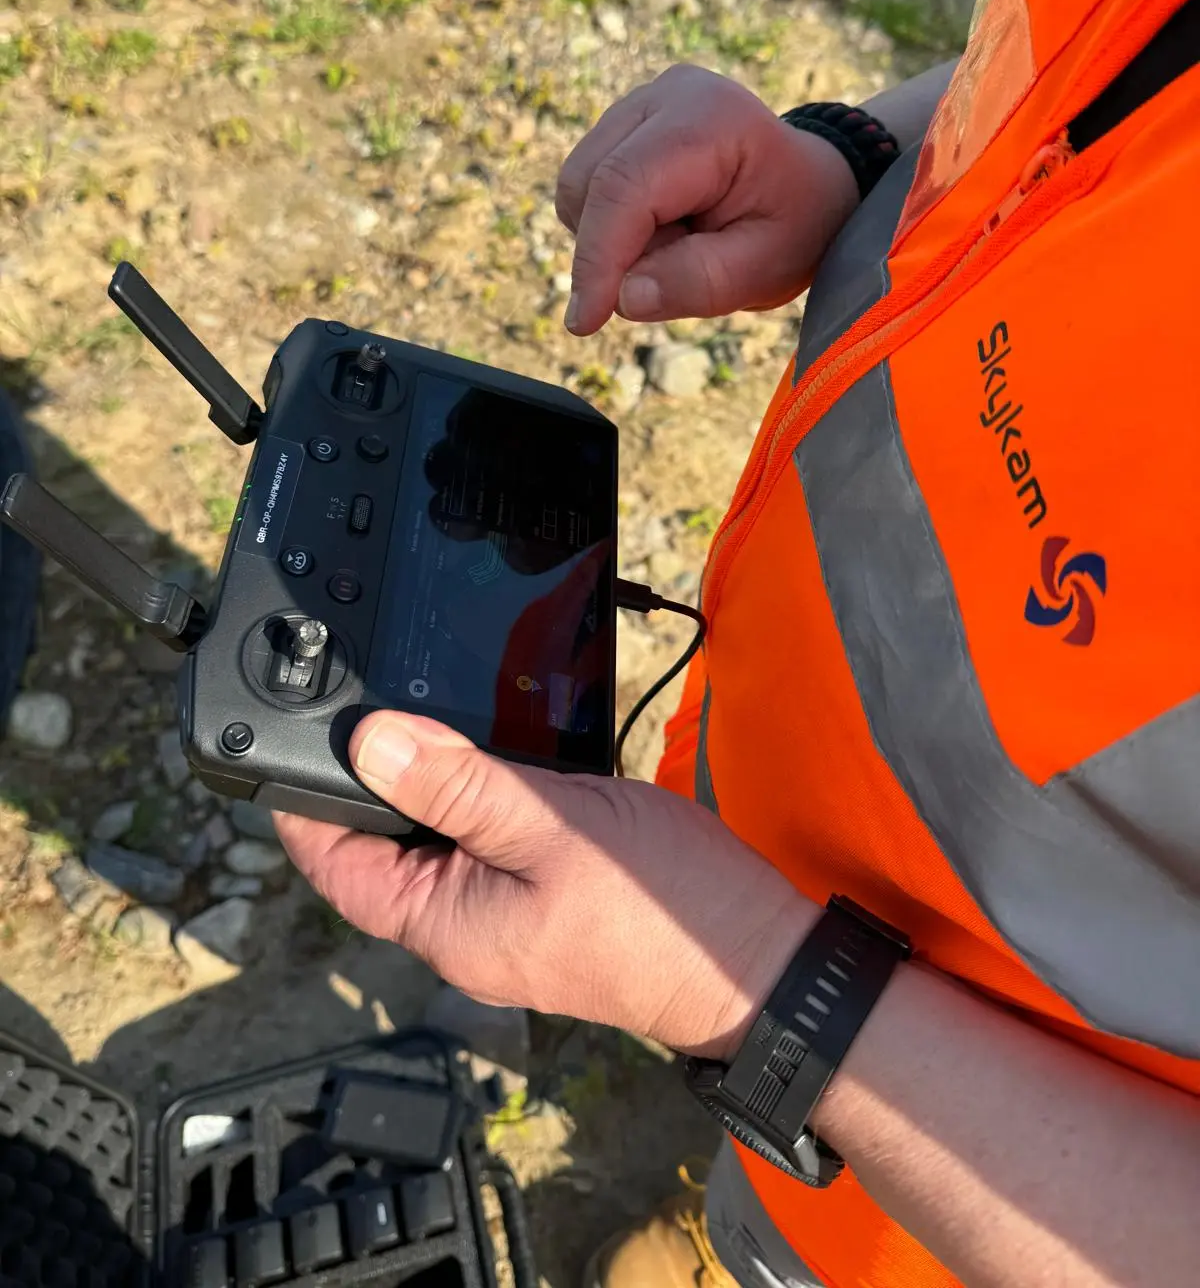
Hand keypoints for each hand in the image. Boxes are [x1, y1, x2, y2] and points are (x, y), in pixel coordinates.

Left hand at [275, 712, 812, 1056]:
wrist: (759, 965)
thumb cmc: (662, 909)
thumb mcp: (551, 826)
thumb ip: (458, 786)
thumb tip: (370, 744)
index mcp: (446, 925)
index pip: (337, 868)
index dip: (304, 805)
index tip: (287, 740)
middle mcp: (465, 934)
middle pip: (382, 857)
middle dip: (363, 787)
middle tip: (357, 709)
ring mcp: (509, 924)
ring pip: (437, 849)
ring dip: (424, 790)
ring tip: (420, 722)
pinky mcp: (550, 906)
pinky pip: (487, 852)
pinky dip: (478, 803)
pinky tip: (498, 760)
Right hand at [556, 64, 859, 334]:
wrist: (809, 187)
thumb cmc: (795, 224)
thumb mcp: (766, 266)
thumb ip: (700, 282)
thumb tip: (625, 297)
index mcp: (709, 119)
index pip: (623, 187)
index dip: (597, 257)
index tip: (585, 322)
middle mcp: (665, 96)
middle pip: (587, 185)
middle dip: (612, 251)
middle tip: (681, 266)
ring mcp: (638, 105)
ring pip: (577, 188)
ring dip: (612, 239)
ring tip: (680, 242)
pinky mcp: (621, 124)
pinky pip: (585, 188)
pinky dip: (611, 225)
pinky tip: (664, 226)